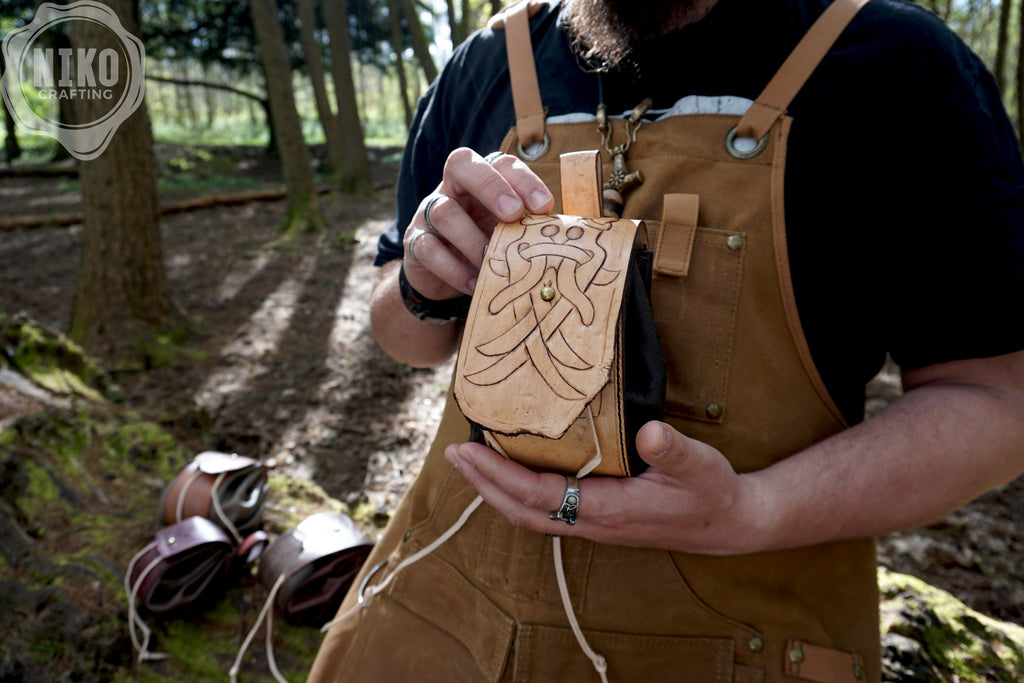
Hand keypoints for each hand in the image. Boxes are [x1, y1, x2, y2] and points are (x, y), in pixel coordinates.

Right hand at [402, 148, 553, 300]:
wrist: (445, 280)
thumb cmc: (487, 246)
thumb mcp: (509, 232)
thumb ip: (529, 226)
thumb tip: (567, 233)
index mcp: (481, 179)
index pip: (499, 163)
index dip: (522, 179)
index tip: (545, 207)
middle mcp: (452, 188)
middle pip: (460, 165)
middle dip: (490, 187)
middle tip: (513, 215)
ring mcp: (428, 213)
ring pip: (444, 212)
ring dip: (473, 240)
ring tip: (494, 263)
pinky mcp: (415, 243)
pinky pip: (428, 250)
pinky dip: (454, 270)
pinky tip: (475, 283)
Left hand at [443, 420, 767, 554]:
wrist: (727, 523)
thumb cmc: (711, 492)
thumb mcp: (700, 466)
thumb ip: (674, 450)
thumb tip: (650, 433)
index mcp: (609, 510)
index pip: (540, 495)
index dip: (501, 475)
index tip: (470, 451)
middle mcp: (593, 522)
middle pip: (521, 510)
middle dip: (484, 483)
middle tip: (454, 453)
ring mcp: (592, 523)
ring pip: (529, 513)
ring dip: (495, 488)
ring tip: (471, 460)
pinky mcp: (597, 517)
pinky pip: (545, 508)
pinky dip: (518, 490)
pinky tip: (511, 470)